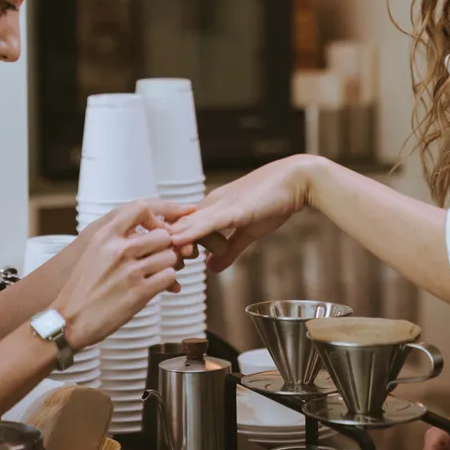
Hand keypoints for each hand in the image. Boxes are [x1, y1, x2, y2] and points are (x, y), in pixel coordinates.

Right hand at [52, 200, 186, 348]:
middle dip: (165, 247)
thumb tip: (147, 232)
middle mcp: (118, 249)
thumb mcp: (93, 252)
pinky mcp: (140, 292)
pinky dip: (167, 282)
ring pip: (170, 256)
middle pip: (163, 235)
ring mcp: (130, 271)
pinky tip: (156, 286)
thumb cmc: (82, 288)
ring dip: (167, 266)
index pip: (141, 208)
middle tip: (159, 258)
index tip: (156, 230)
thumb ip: (116, 239)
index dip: (155, 218)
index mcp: (104, 236)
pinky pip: (170, 277)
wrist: (68, 320)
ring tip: (156, 274)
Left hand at [168, 154, 321, 270]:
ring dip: (171, 243)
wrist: (297, 180)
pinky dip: (191, 232)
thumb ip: (229, 251)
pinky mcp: (234, 208)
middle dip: (164, 247)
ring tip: (156, 260)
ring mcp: (221, 205)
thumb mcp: (248, 233)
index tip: (159, 265)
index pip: (181, 230)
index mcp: (212, 210)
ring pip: (188, 226)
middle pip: (178, 228)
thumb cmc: (274, 202)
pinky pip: (207, 222)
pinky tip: (178, 241)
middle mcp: (211, 205)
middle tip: (152, 267)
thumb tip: (211, 269)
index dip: (168, 247)